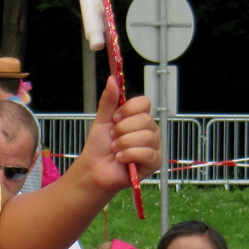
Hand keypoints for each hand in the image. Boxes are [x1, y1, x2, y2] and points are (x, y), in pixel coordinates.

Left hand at [79, 78, 159, 194]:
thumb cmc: (99, 147)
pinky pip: (147, 153)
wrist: (94, 170)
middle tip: (114, 139)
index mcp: (139, 118)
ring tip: (116, 150)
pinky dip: (129, 155)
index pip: (144, 103)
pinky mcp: (154, 162)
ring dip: (124, 144)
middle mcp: (150, 130)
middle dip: (122, 130)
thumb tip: (112, 79)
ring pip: (146, 137)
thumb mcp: (102, 120)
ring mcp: (154, 146)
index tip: (115, 118)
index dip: (128, 110)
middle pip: (145, 120)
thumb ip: (109, 101)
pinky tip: (121, 159)